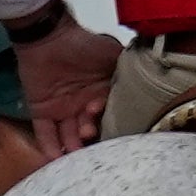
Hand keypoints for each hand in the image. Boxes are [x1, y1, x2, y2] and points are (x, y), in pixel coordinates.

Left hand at [19, 18, 119, 154]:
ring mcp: (62, 110)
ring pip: (69, 135)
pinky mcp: (41, 110)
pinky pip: (45, 133)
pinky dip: (49, 147)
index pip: (110, 116)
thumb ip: (129, 71)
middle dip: (91, 137)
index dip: (112, 122)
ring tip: (76, 154)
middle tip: (89, 134)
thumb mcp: (114, 54)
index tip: (114, 126)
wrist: (49, 35)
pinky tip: (56, 160)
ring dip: (73, 146)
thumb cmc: (83, 44)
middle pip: (90, 129)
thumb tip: (153, 82)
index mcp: (103, 93)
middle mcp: (84, 105)